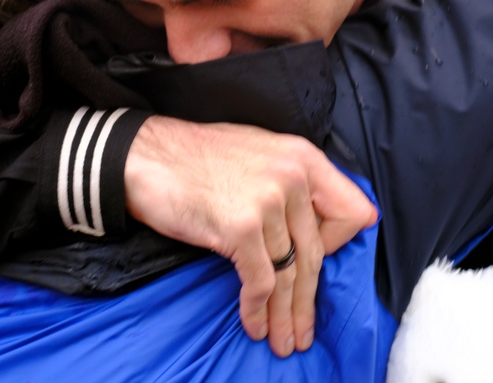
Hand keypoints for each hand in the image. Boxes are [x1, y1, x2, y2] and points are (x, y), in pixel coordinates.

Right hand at [123, 116, 377, 357]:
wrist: (140, 156)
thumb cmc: (189, 158)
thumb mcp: (255, 152)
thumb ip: (288, 182)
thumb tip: (308, 225)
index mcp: (302, 157)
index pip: (353, 212)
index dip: (335, 244)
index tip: (309, 261)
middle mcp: (292, 176)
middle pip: (317, 254)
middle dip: (307, 299)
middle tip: (300, 330)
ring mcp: (268, 200)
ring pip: (290, 274)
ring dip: (283, 314)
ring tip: (280, 339)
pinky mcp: (241, 226)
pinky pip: (260, 281)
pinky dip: (256, 309)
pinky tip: (251, 324)